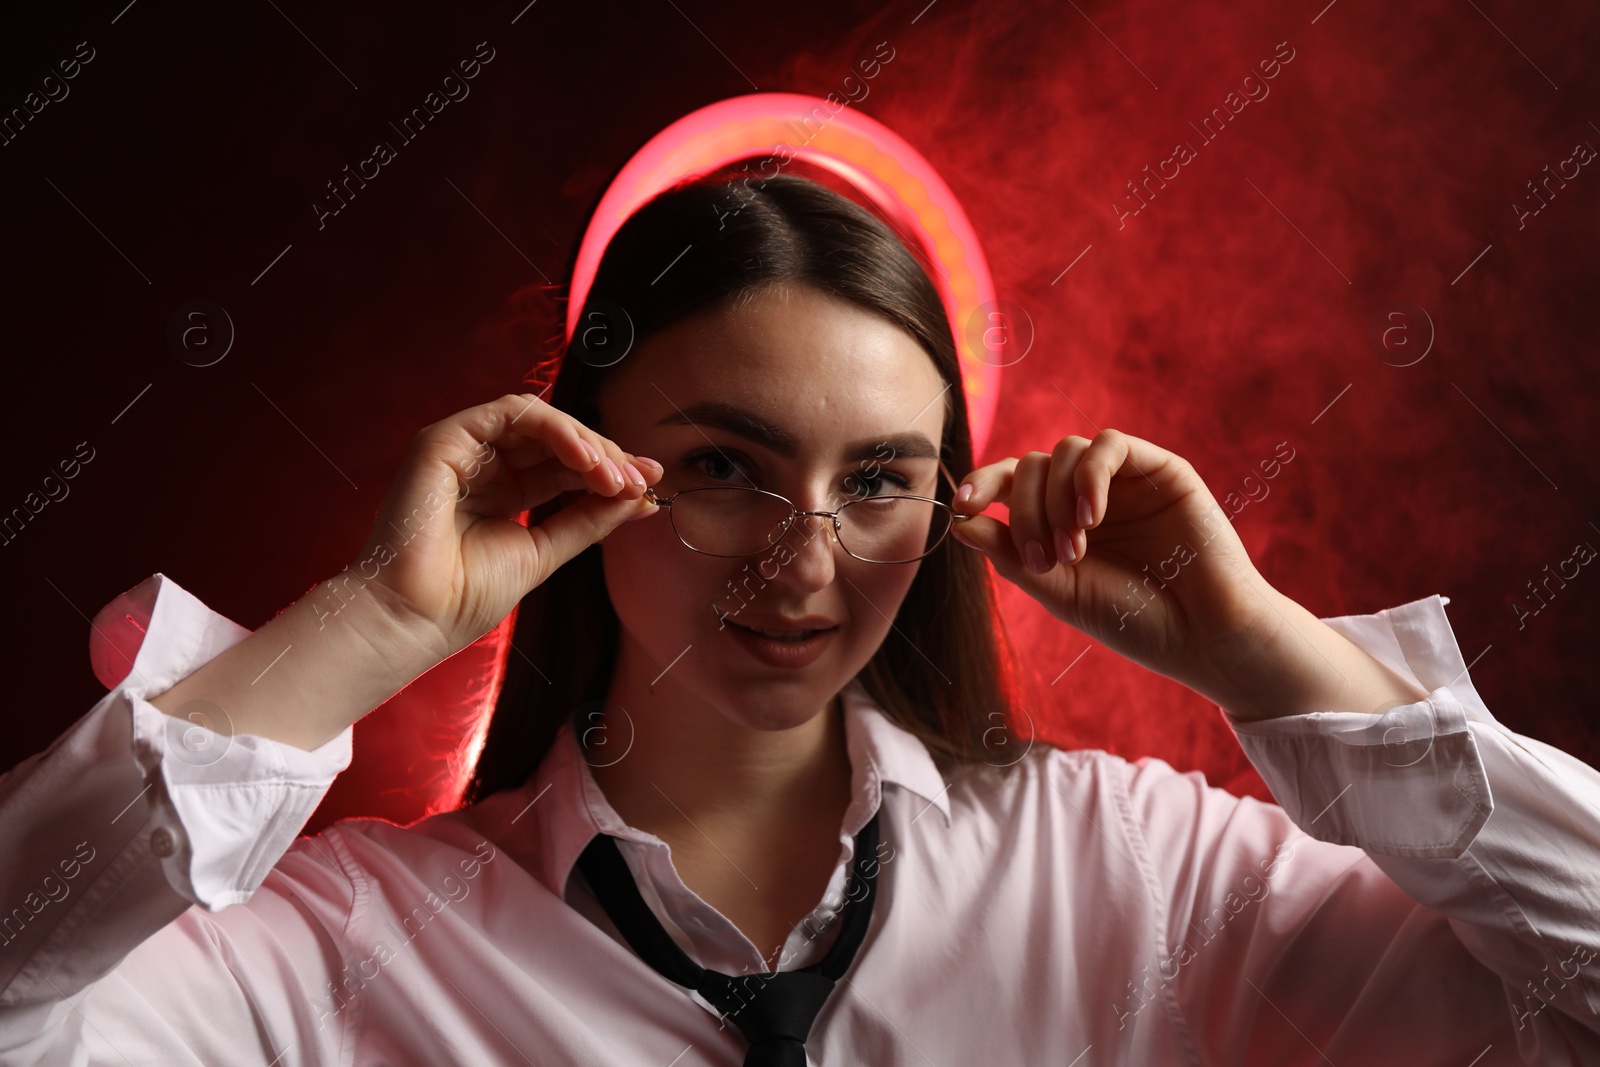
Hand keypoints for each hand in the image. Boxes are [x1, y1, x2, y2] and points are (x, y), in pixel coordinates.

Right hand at [351, 392, 660, 662]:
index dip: (608, 471)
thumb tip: (642, 499)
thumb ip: (589, 520)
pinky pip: (511, 414)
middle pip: (556, 441)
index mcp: (502, 492)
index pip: (564, 466)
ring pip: (539, 420)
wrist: (415, 618)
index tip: (649, 486)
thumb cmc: (465, 596)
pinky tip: (586, 460)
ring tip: (615, 475)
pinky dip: (556, 430)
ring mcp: (463, 450)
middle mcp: (483, 466)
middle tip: (640, 480)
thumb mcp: (545, 550)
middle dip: (605, 456)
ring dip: (586, 443)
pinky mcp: (445, 440)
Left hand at [950, 428, 1287, 701]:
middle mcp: (1088, 495)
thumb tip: (960, 522)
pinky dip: (1090, 476)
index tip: (961, 506)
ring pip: (1065, 452)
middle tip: (1046, 561)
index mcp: (1059, 521)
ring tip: (1076, 549)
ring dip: (1057, 500)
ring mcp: (1124, 481)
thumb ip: (1011, 556)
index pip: (1009, 484)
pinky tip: (1093, 517)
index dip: (980, 486)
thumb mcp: (1060, 592)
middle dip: (1026, 512)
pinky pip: (1110, 445)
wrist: (1204, 636)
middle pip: (1031, 466)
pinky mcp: (1161, 470)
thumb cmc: (1135, 621)